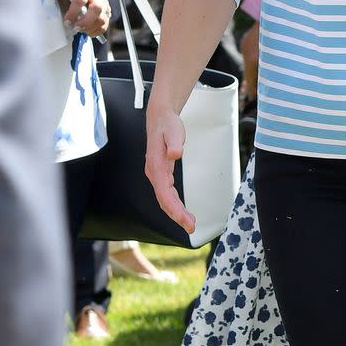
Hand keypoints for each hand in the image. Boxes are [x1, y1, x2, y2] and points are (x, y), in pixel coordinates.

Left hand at [52, 0, 110, 36]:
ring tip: (81, 30)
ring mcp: (103, 2)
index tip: (67, 21)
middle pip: (97, 9)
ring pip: (103, 18)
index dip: (73, 12)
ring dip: (91, 28)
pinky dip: (96, 31)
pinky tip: (87, 31)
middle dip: (86, 22)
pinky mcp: (107, 10)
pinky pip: (105, 24)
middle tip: (76, 28)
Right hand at [145, 106, 194, 233]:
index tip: (186, 220)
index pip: (165, 193)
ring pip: (165, 199)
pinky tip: (183, 212)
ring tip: (190, 224)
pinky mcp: (162, 175)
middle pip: (164, 200)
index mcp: (156, 166)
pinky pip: (167, 194)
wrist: (160, 118)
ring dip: (176, 213)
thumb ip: (175, 142)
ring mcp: (157, 175)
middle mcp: (154, 173)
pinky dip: (175, 205)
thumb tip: (175, 154)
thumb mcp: (174, 130)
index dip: (175, 209)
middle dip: (177, 215)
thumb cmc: (168, 124)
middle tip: (191, 227)